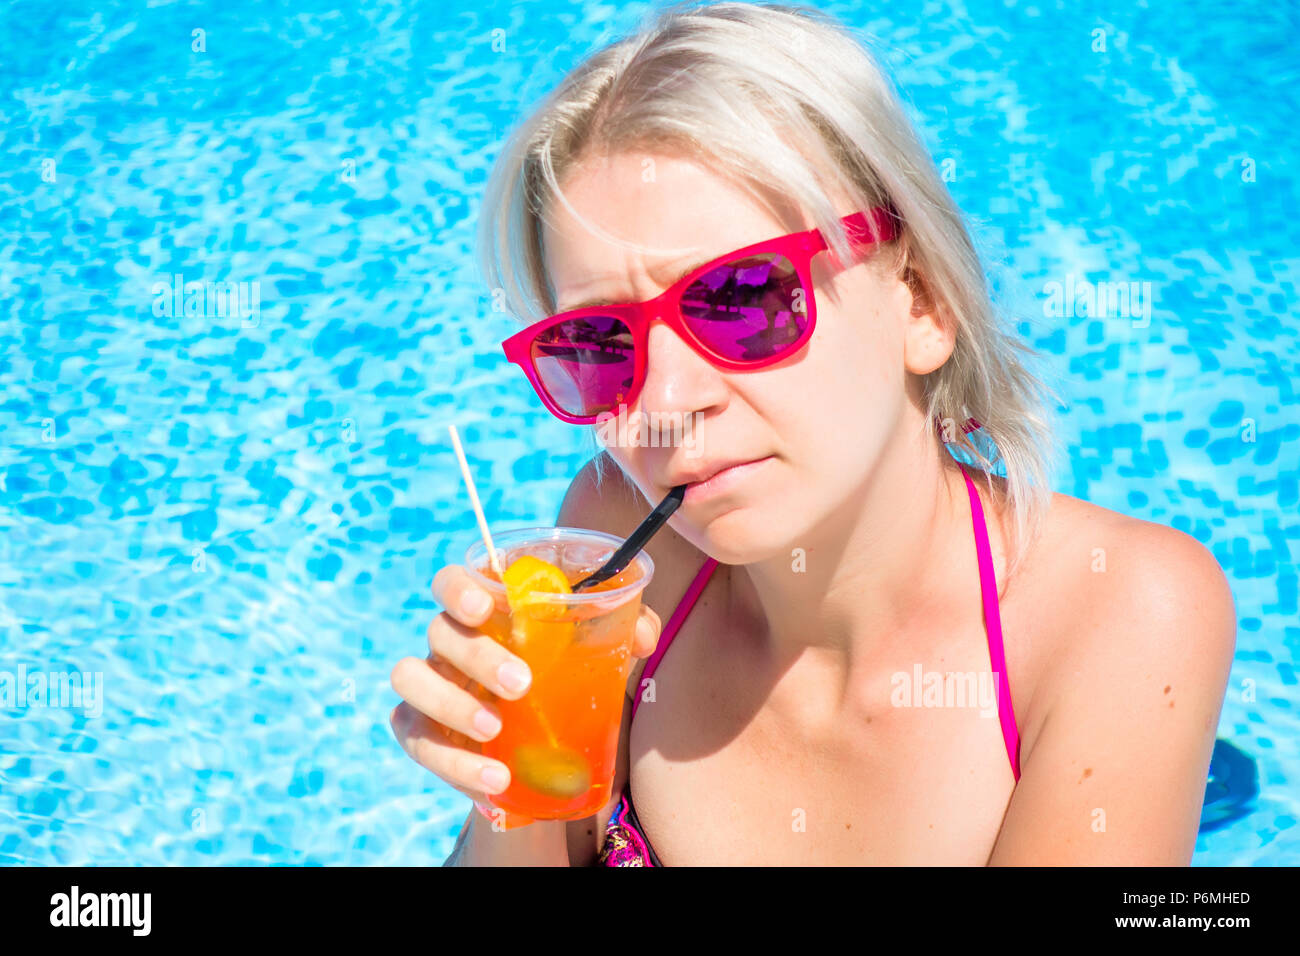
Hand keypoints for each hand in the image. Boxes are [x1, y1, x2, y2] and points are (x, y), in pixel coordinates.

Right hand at [390, 564, 661, 813]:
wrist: (541, 739)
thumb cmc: (563, 672)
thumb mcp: (597, 650)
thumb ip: (625, 631)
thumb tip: (643, 636)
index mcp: (484, 609)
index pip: (453, 580)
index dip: (459, 588)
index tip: (484, 607)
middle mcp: (449, 641)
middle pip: (440, 631)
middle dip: (477, 656)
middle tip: (521, 685)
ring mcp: (430, 684)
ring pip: (410, 678)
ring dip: (450, 703)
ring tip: (494, 731)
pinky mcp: (421, 731)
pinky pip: (417, 741)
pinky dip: (452, 764)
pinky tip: (493, 782)